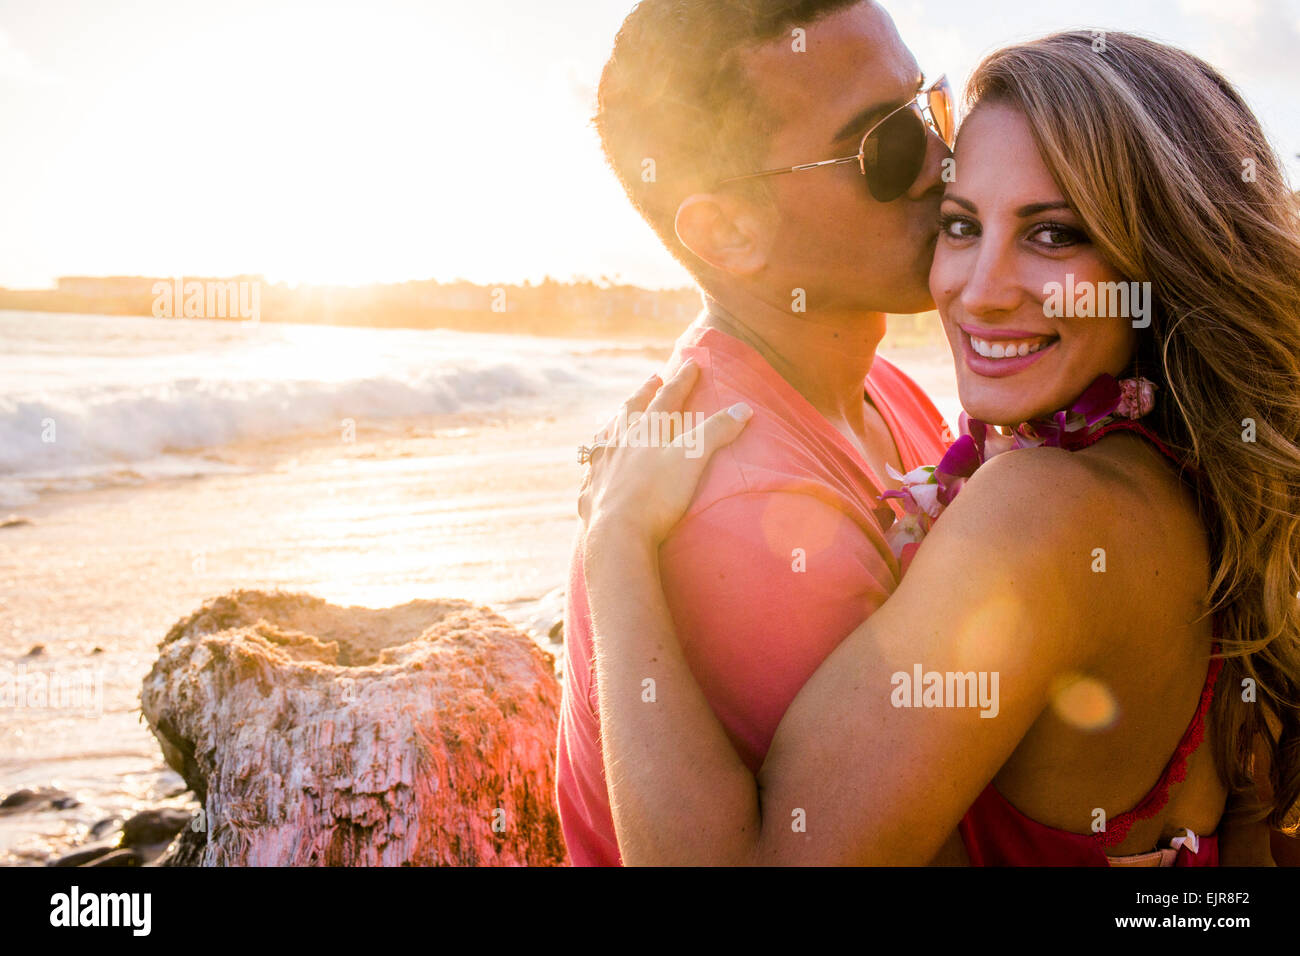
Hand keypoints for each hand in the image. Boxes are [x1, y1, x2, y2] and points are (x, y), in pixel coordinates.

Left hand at [577, 359, 753, 544]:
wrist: (617, 534)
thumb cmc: (657, 496)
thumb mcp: (692, 460)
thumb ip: (716, 432)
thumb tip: (743, 408)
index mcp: (646, 431)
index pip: (668, 397)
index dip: (683, 380)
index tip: (692, 363)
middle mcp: (619, 441)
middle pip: (632, 409)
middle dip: (646, 392)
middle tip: (653, 379)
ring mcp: (600, 464)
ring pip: (607, 434)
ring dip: (616, 421)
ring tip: (618, 416)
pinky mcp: (589, 490)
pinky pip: (591, 468)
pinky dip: (596, 460)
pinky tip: (594, 463)